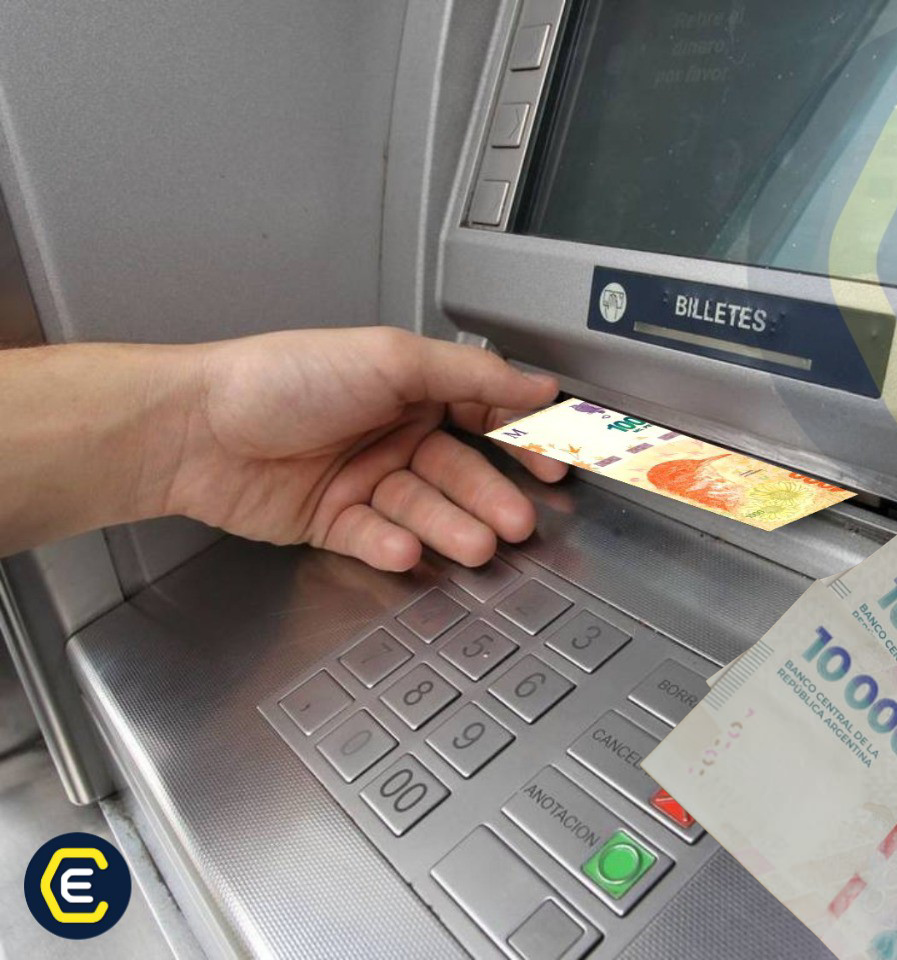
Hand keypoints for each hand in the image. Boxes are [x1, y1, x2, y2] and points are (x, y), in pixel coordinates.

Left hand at [163, 327, 566, 570]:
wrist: (195, 429)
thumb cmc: (282, 378)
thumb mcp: (390, 358)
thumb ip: (472, 373)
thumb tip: (539, 385)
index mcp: (409, 387)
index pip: (482, 413)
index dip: (520, 440)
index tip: (554, 464)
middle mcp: (391, 432)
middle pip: (458, 472)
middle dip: (489, 499)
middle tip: (517, 523)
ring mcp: (363, 479)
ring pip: (424, 511)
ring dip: (450, 528)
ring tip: (474, 545)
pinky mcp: (333, 521)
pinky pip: (376, 538)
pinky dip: (392, 545)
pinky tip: (401, 547)